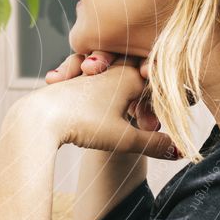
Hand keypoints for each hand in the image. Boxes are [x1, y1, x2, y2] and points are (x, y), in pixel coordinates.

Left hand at [15, 52, 181, 159]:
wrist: (38, 117)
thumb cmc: (82, 124)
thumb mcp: (123, 139)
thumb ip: (153, 144)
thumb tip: (181, 151)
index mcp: (128, 76)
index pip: (157, 81)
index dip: (162, 102)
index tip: (154, 123)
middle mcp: (111, 67)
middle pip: (138, 75)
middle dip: (143, 99)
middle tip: (144, 124)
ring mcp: (90, 71)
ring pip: (115, 75)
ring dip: (121, 98)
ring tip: (121, 116)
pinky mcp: (72, 79)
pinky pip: (94, 79)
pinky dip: (101, 92)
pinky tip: (95, 107)